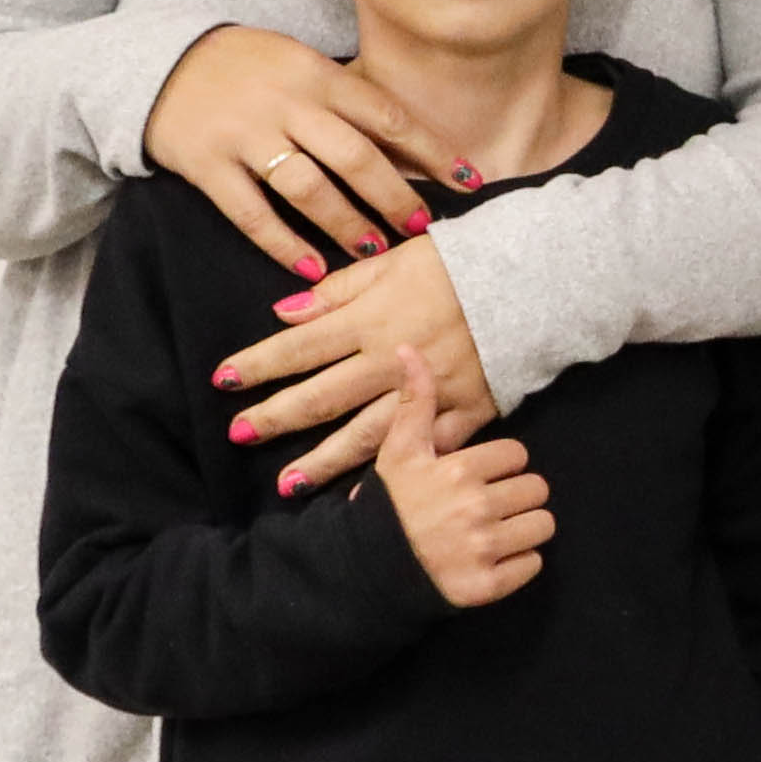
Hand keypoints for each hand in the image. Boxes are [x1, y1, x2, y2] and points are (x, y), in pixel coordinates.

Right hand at [142, 23, 460, 277]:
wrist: (159, 62)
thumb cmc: (249, 69)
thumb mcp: (301, 66)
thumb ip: (346, 101)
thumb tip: (411, 149)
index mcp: (317, 75)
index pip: (387, 116)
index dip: (432, 151)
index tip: (471, 181)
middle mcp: (286, 104)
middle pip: (354, 157)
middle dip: (394, 197)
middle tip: (421, 229)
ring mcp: (244, 134)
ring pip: (307, 188)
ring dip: (344, 224)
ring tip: (373, 248)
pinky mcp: (207, 163)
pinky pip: (250, 212)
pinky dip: (283, 243)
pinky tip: (311, 268)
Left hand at [221, 231, 491, 496]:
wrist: (538, 283)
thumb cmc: (462, 264)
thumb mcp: (395, 261)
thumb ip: (339, 290)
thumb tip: (285, 312)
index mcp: (372, 319)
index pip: (300, 346)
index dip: (259, 364)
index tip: (223, 381)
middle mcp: (392, 361)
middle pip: (324, 396)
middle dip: (278, 417)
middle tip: (238, 435)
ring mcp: (430, 393)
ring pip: (367, 433)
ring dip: (325, 460)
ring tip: (289, 483)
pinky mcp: (466, 412)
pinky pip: (426, 452)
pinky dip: (398, 477)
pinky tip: (370, 500)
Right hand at [367, 346, 552, 607]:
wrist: (366, 570)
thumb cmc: (387, 505)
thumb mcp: (397, 451)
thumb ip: (413, 402)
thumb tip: (409, 348)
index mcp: (458, 470)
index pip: (517, 455)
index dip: (500, 465)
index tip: (476, 476)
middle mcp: (475, 508)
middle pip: (536, 489)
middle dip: (515, 496)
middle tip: (485, 506)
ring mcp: (483, 549)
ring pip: (542, 525)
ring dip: (523, 529)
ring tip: (490, 531)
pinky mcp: (487, 586)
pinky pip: (533, 565)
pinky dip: (517, 564)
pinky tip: (488, 559)